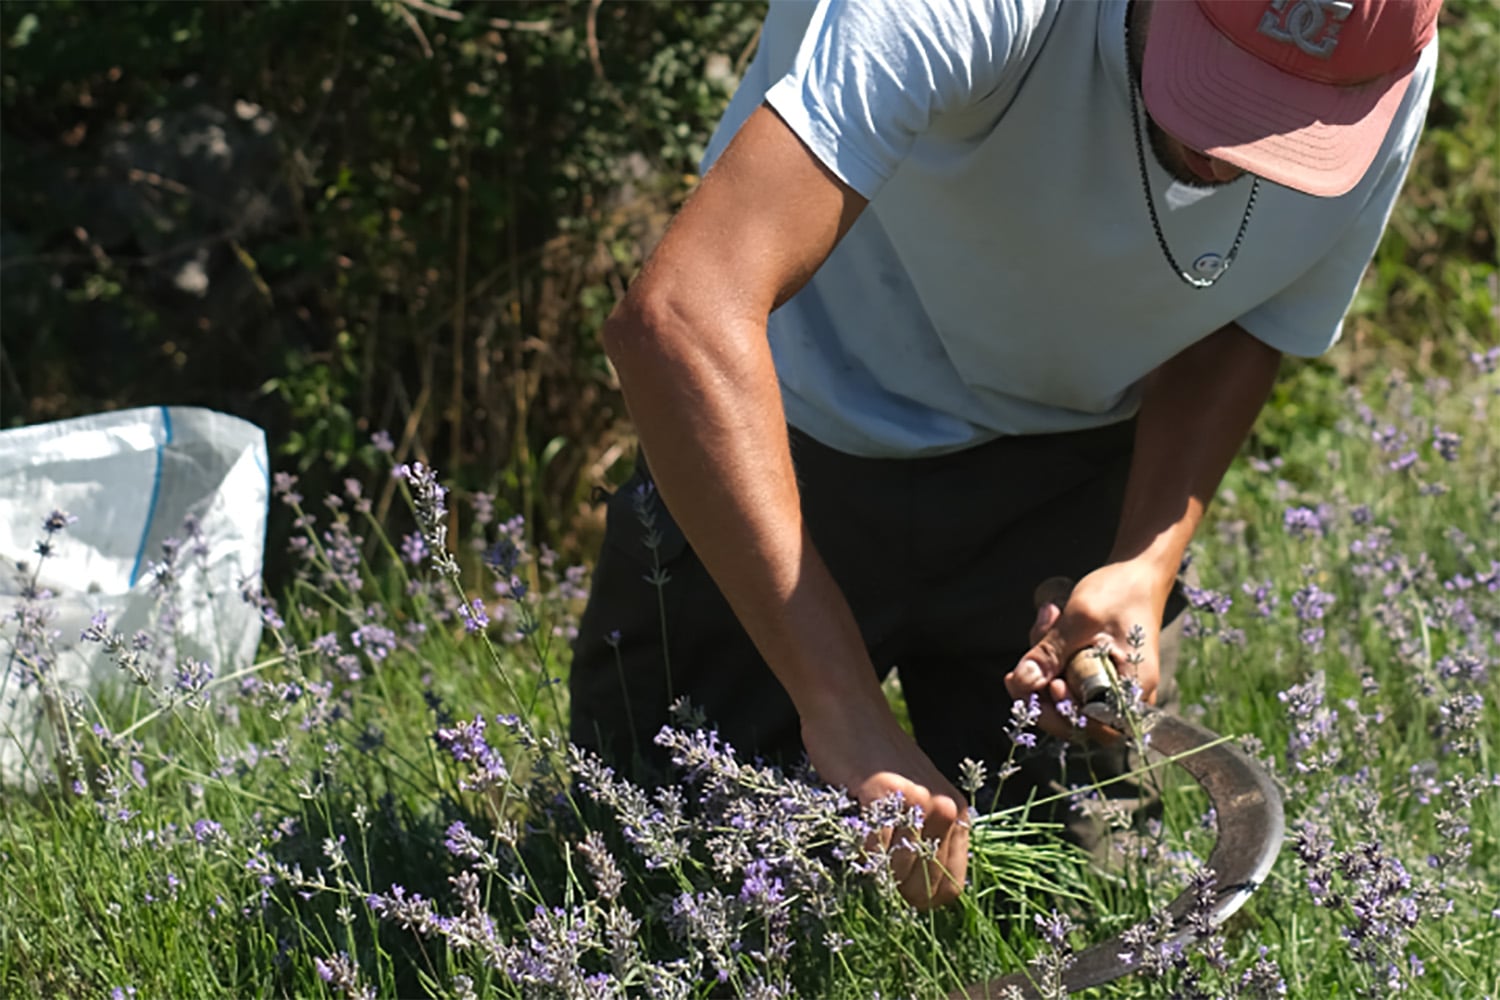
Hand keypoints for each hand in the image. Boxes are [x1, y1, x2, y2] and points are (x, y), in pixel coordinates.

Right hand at [801, 702, 969, 909]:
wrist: (848, 710)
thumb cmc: (875, 760)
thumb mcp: (914, 800)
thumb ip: (924, 839)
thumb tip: (914, 896)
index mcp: (958, 814)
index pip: (950, 888)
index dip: (920, 897)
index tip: (896, 887)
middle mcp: (945, 809)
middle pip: (924, 887)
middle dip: (895, 889)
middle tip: (873, 864)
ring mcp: (917, 802)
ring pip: (897, 872)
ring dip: (874, 868)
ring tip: (863, 838)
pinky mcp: (884, 794)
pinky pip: (872, 849)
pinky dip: (858, 849)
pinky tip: (853, 826)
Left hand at [1003, 563, 1165, 739]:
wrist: (1136, 571)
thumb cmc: (1119, 592)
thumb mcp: (1081, 618)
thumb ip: (1051, 653)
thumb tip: (1021, 683)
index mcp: (1133, 688)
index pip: (1092, 727)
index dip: (1060, 714)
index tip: (1044, 684)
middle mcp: (1123, 695)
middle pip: (1070, 713)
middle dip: (1043, 680)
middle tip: (1035, 642)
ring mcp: (1107, 685)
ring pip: (1060, 691)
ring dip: (1044, 657)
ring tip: (1051, 615)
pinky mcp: (1092, 672)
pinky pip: (1062, 674)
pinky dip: (1050, 652)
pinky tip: (1052, 620)